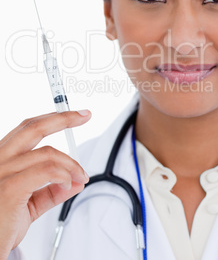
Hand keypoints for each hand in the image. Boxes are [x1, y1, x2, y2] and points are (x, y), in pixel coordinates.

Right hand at [0, 110, 90, 259]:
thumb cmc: (1, 227)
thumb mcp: (27, 205)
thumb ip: (50, 191)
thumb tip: (76, 181)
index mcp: (2, 159)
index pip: (26, 129)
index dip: (51, 118)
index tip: (74, 115)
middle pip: (32, 128)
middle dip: (63, 118)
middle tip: (84, 115)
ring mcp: (1, 173)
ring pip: (46, 153)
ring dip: (71, 164)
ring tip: (81, 176)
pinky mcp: (9, 189)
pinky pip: (46, 171)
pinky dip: (64, 175)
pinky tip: (69, 183)